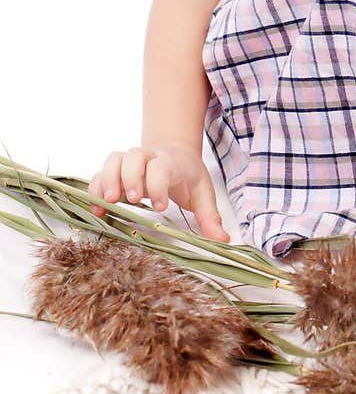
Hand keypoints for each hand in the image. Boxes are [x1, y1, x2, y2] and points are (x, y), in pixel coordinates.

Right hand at [87, 144, 230, 242]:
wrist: (175, 152)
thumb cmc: (188, 175)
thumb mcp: (203, 193)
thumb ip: (210, 217)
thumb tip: (222, 241)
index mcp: (171, 162)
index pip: (162, 167)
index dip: (159, 184)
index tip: (161, 207)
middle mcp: (148, 157)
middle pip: (134, 157)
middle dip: (131, 177)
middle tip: (132, 200)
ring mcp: (129, 161)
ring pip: (114, 160)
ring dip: (108, 180)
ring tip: (107, 203)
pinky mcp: (115, 170)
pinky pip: (100, 172)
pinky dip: (95, 188)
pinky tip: (96, 208)